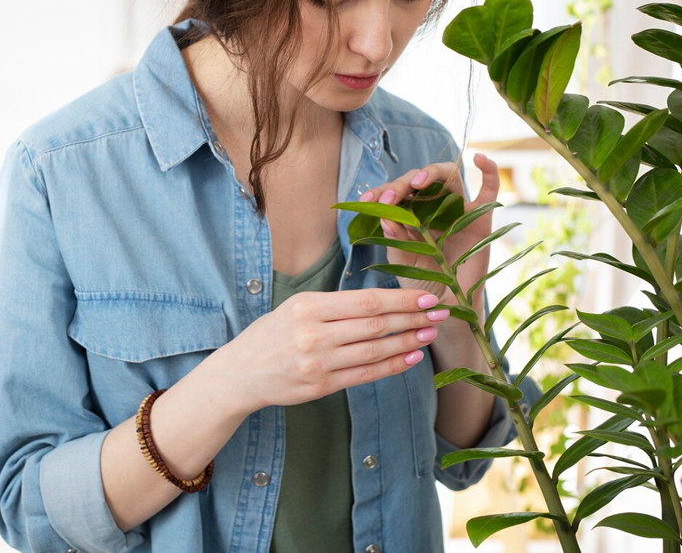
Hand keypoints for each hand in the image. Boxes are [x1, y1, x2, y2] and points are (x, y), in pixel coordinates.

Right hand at [214, 287, 451, 412]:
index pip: (365, 301)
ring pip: (374, 351)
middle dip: (413, 318)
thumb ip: (334, 305)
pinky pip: (365, 374)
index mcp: (308, 307)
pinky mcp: (321, 386)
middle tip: (440, 313)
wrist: (241, 373)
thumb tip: (382, 302)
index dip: (401, 299)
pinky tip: (411, 357)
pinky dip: (391, 366)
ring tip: (430, 333)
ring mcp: (318, 363)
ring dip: (408, 342)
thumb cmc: (272, 334)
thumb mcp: (296, 307)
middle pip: (375, 325)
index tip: (427, 295)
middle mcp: (313, 334)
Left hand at [357, 153, 500, 313]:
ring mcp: (458, 210)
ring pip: (448, 176)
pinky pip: (489, 189)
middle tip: (389, 197)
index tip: (366, 201)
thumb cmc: (423, 283)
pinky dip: (488, 170)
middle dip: (401, 184)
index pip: (397, 192)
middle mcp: (434, 207)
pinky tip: (478, 158)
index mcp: (411, 214)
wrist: (448, 307)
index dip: (382, 192)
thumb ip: (395, 241)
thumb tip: (385, 216)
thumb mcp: (404, 262)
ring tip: (418, 183)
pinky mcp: (481, 218)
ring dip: (431, 173)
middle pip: (420, 181)